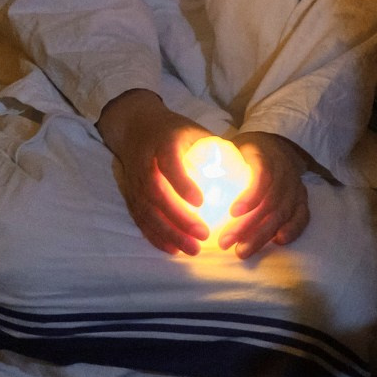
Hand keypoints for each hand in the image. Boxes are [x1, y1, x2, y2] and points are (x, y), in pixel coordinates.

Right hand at [98, 89, 213, 255]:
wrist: (134, 126)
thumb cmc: (172, 130)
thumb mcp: (193, 130)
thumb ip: (215, 149)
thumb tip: (245, 172)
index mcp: (162, 144)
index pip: (168, 164)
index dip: (181, 183)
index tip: (201, 202)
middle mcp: (145, 164)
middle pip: (156, 194)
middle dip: (178, 217)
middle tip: (204, 234)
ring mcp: (135, 181)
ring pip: (147, 211)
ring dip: (168, 233)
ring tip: (192, 249)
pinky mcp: (131, 195)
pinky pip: (140, 219)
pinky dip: (155, 236)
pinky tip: (173, 249)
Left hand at [216, 131, 311, 258]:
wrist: (274, 145)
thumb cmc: (244, 151)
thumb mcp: (229, 147)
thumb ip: (214, 161)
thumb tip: (185, 182)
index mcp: (265, 156)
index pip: (262, 176)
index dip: (250, 196)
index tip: (232, 213)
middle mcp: (284, 172)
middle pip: (270, 202)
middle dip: (248, 226)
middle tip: (225, 242)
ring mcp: (295, 186)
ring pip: (283, 214)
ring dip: (262, 235)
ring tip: (241, 251)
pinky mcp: (302, 199)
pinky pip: (302, 217)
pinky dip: (292, 230)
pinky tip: (278, 242)